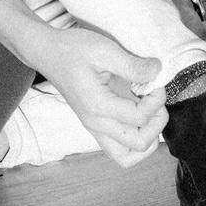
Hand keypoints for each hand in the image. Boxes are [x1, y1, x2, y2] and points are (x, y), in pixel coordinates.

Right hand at [21, 26, 167, 167]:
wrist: (48, 53)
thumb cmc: (72, 49)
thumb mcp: (104, 50)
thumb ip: (132, 65)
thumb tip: (158, 71)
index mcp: (98, 105)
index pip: (140, 117)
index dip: (156, 99)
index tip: (155, 81)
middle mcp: (96, 123)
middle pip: (138, 144)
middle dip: (157, 123)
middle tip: (155, 99)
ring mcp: (94, 127)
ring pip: (127, 156)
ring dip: (147, 138)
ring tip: (150, 114)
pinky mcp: (95, 125)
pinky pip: (118, 149)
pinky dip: (134, 139)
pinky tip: (139, 117)